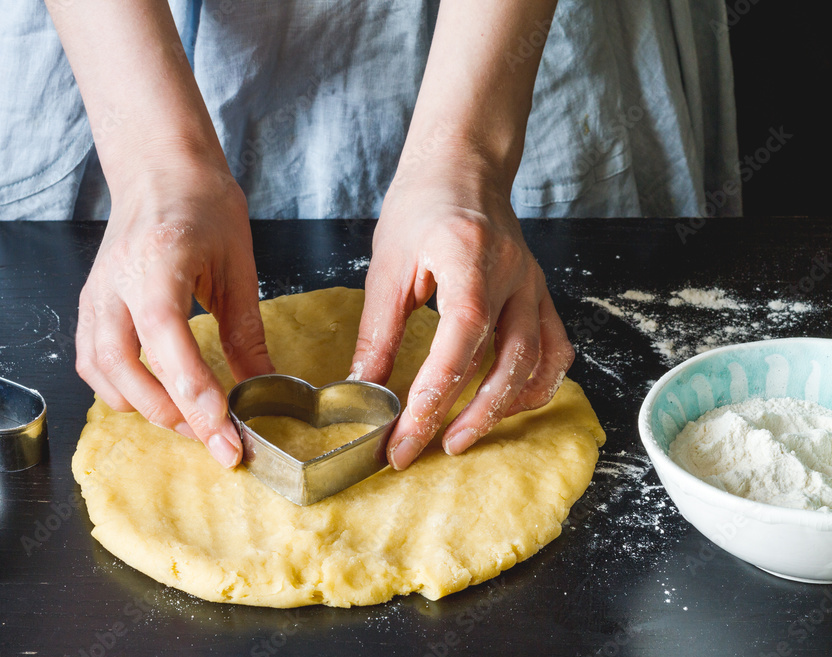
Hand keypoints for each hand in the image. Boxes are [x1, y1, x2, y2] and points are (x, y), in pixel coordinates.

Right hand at [75, 155, 273, 467]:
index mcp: (158, 260)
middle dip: (170, 413)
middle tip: (214, 436)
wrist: (160, 170)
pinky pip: (92, 363)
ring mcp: (95, 294)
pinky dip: (120, 391)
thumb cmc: (203, 205)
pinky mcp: (90, 305)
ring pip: (102, 372)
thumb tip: (263, 387)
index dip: (195, 393)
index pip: (167, 339)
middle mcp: (116, 280)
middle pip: (123, 367)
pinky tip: (154, 397)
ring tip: (191, 419)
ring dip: (144, 407)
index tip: (226, 434)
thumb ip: (246, 332)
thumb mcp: (238, 265)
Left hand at [350, 148, 573, 468]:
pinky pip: (556, 348)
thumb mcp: (386, 266)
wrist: (461, 167)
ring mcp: (534, 284)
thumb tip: (363, 391)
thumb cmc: (419, 207)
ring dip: (505, 407)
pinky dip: (536, 383)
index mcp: (470, 261)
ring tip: (465, 435)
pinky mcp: (540, 293)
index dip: (431, 400)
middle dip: (470, 416)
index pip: (458, 346)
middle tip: (432, 447)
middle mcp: (513, 275)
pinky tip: (507, 402)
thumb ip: (380, 332)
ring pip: (540, 362)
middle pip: (508, 363)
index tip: (402, 439)